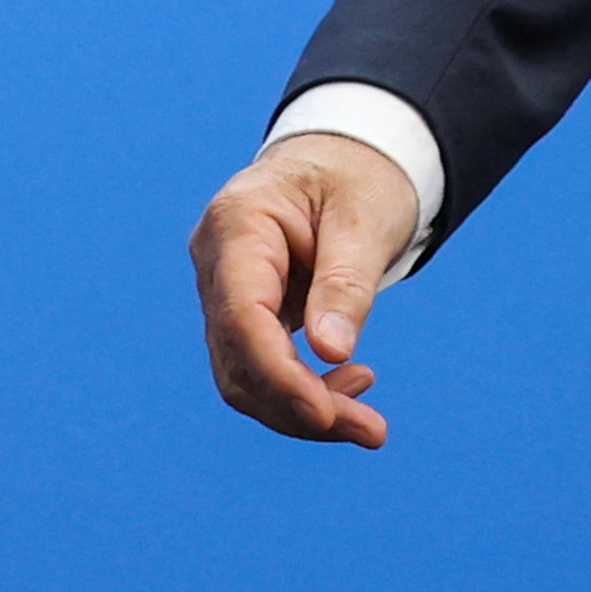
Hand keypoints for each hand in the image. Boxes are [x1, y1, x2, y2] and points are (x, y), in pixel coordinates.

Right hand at [191, 132, 418, 445]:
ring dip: (303, 411)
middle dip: (300, 407)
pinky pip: (261, 368)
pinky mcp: (244, 316)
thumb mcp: (364, 218)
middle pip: (239, 359)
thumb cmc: (356, 177)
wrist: (344, 159)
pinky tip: (352, 382)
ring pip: (244, 377)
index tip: (325, 414)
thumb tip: (331, 352)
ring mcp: (224, 292)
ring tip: (369, 423)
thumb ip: (346, 282)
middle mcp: (217, 263)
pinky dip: (303, 391)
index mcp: (237, 223)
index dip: (278, 374)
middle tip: (373, 432)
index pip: (241, 316)